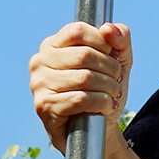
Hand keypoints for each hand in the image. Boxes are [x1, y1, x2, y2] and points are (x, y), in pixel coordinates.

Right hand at [27, 21, 130, 145]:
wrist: (97, 129)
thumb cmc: (103, 90)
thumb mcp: (118, 61)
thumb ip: (120, 39)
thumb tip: (108, 28)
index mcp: (53, 45)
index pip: (78, 31)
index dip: (102, 42)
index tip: (113, 56)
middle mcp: (40, 62)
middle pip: (84, 55)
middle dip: (110, 69)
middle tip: (116, 80)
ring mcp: (38, 84)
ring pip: (85, 78)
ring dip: (109, 88)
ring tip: (112, 95)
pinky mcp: (43, 106)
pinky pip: (80, 99)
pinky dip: (101, 103)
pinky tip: (105, 107)